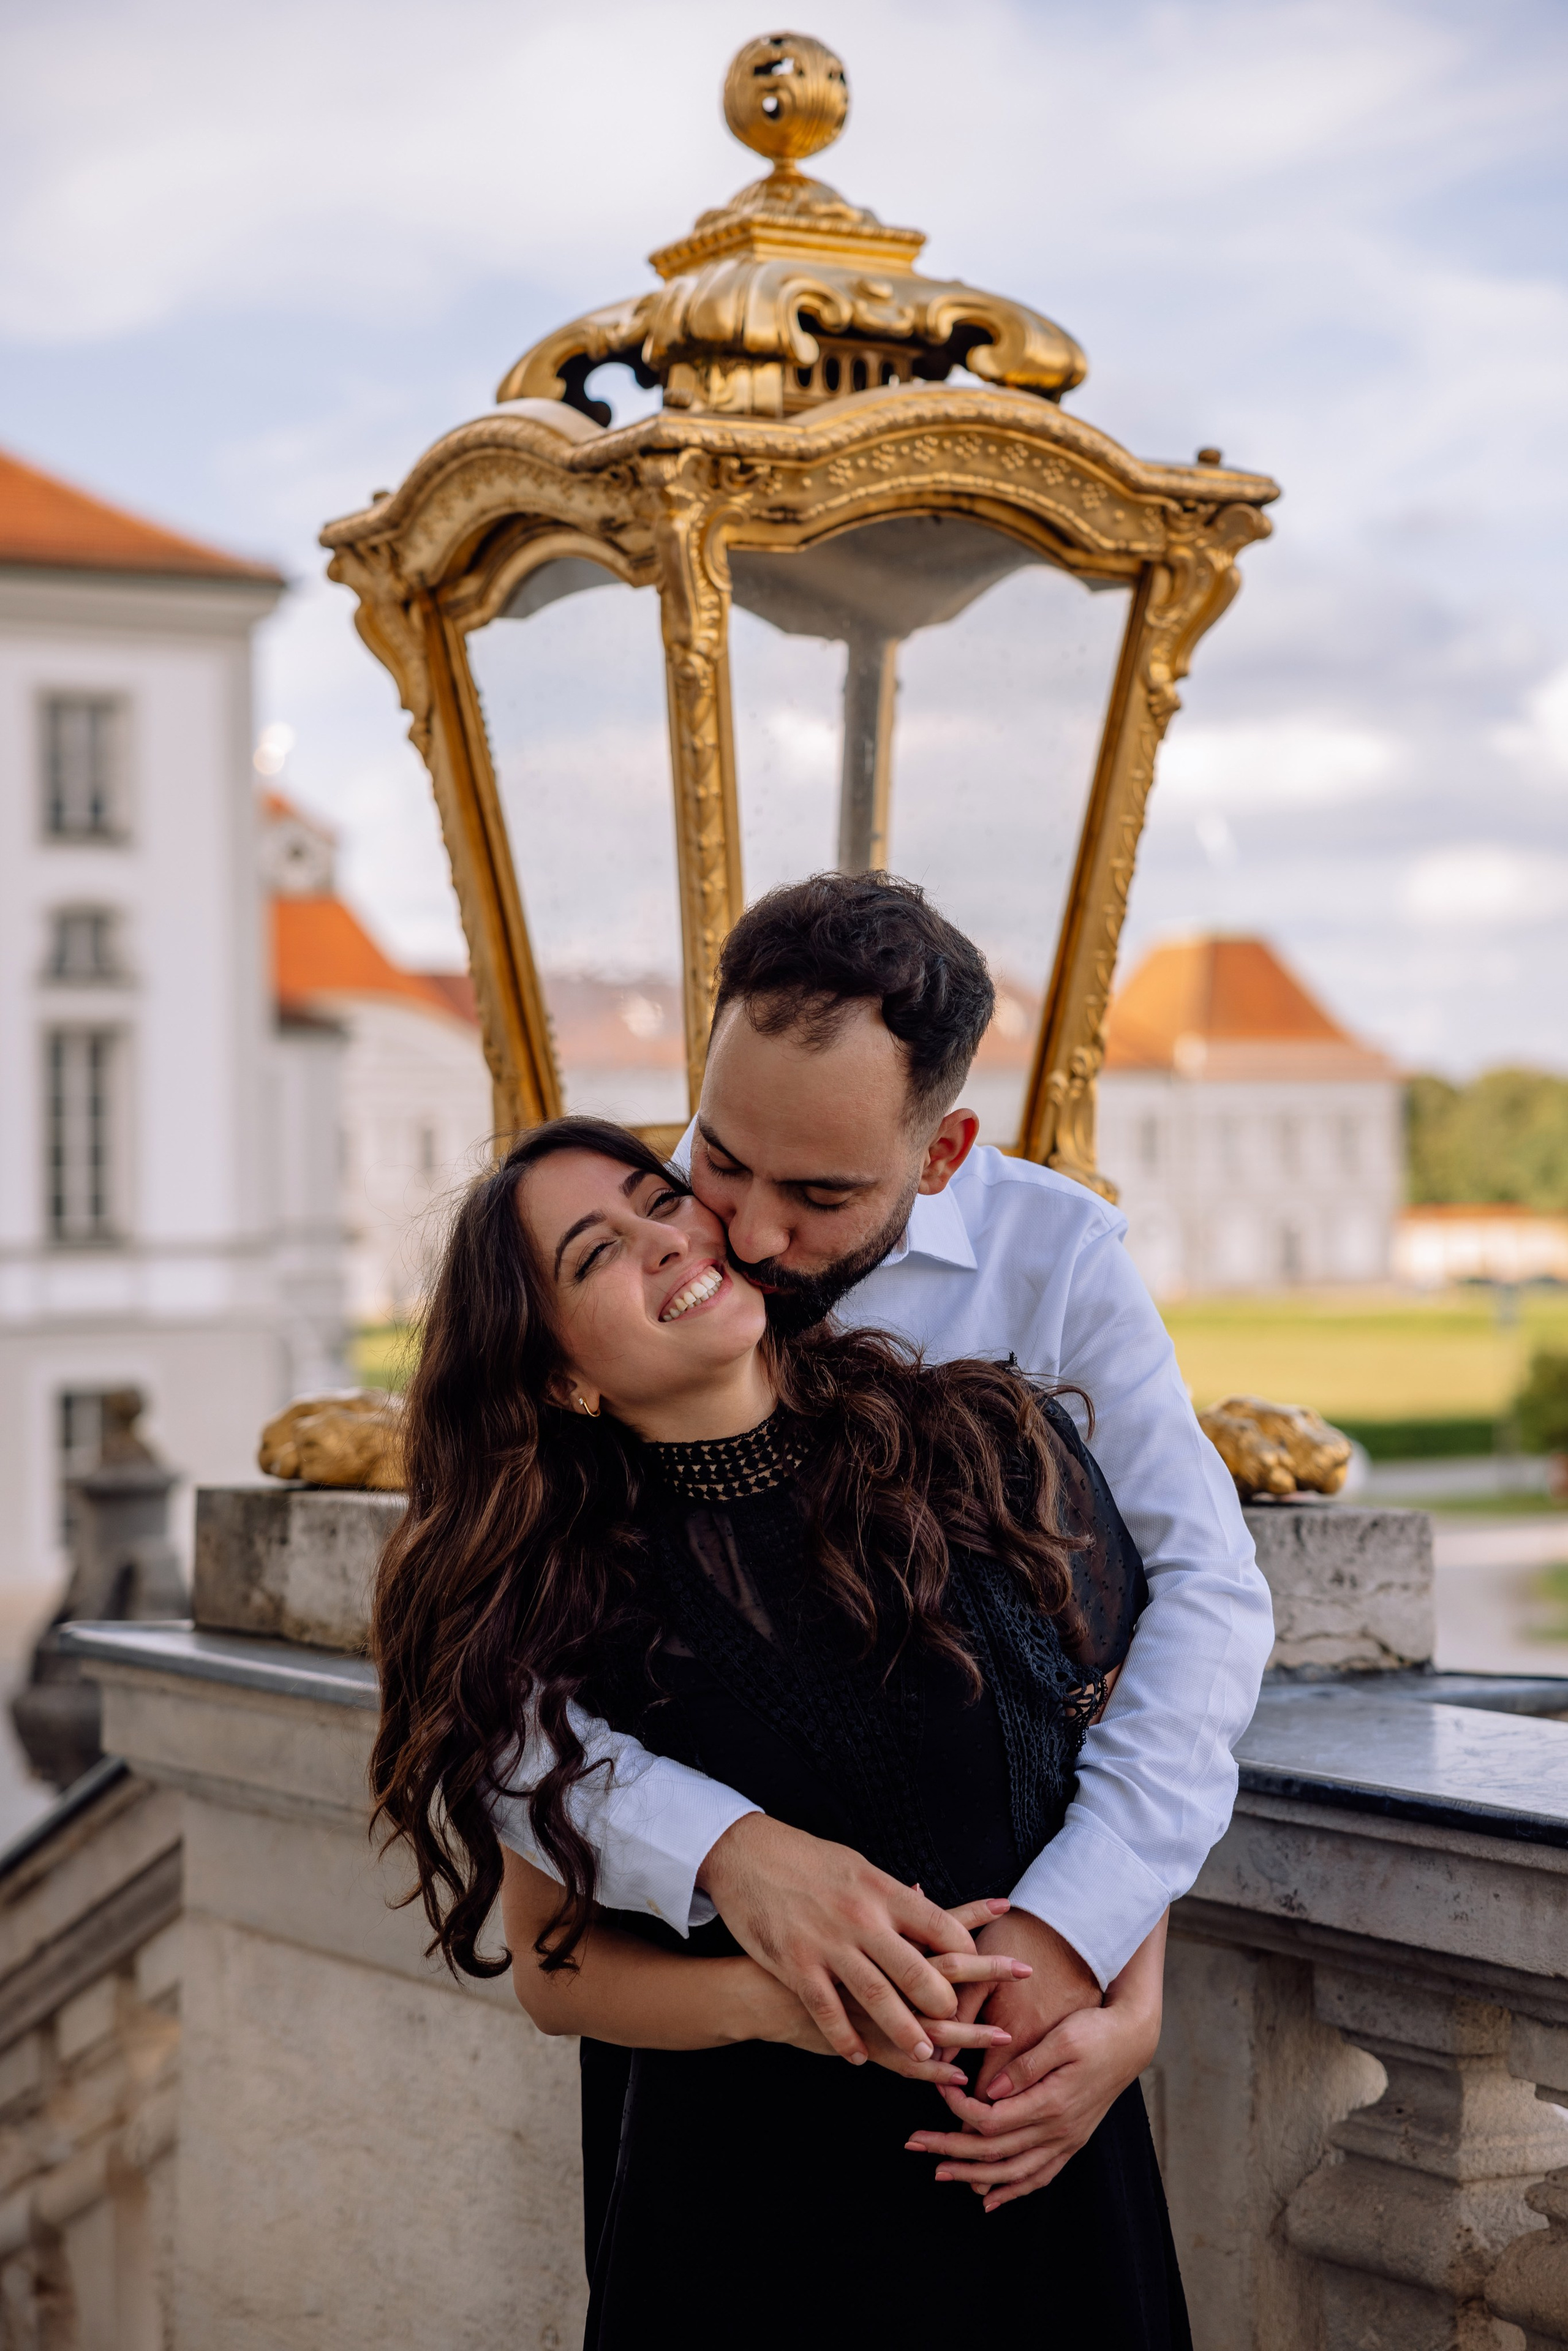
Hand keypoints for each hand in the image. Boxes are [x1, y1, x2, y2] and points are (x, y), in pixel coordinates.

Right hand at [697, 1814, 1010, 2064]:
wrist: (746, 1855)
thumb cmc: (807, 1860)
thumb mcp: (857, 1867)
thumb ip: (890, 1894)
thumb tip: (926, 1903)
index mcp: (881, 1890)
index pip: (940, 1924)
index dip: (967, 1951)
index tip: (980, 1970)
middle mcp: (860, 1917)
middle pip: (915, 1967)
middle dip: (942, 2002)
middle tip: (957, 2023)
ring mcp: (827, 1943)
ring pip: (876, 1996)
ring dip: (903, 2030)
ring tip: (924, 2052)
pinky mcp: (796, 1963)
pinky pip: (827, 2010)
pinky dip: (844, 2038)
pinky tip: (857, 2058)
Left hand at [905, 1915, 1166, 2212]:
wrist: (1132, 2041)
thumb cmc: (1095, 2031)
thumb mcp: (1062, 2038)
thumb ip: (1026, 2065)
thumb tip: (990, 2089)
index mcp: (1052, 2103)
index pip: (991, 2119)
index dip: (958, 2107)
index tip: (938, 2086)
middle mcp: (1059, 2131)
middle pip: (995, 2152)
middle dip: (950, 2149)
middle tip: (914, 2144)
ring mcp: (1067, 2140)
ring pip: (1014, 2173)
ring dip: (974, 2175)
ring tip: (940, 2174)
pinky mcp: (1071, 2141)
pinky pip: (1039, 2177)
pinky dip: (1012, 2191)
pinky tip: (988, 2198)